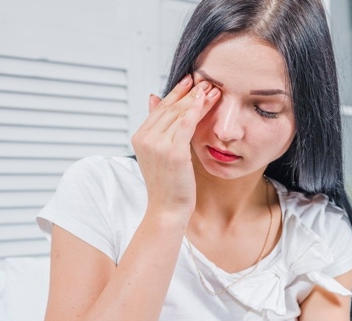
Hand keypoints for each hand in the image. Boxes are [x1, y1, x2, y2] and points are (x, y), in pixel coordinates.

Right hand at [131, 75, 220, 218]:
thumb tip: (153, 97)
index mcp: (140, 137)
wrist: (167, 209)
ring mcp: (158, 145)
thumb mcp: (158, 152)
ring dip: (196, 99)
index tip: (190, 80)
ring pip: (179, 114)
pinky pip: (186, 124)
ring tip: (211, 88)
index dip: (176, 92)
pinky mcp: (173, 152)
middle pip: (170, 108)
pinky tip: (205, 99)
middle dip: (189, 93)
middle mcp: (145, 138)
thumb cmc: (167, 184)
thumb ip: (156, 125)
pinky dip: (195, 110)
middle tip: (205, 80)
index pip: (160, 108)